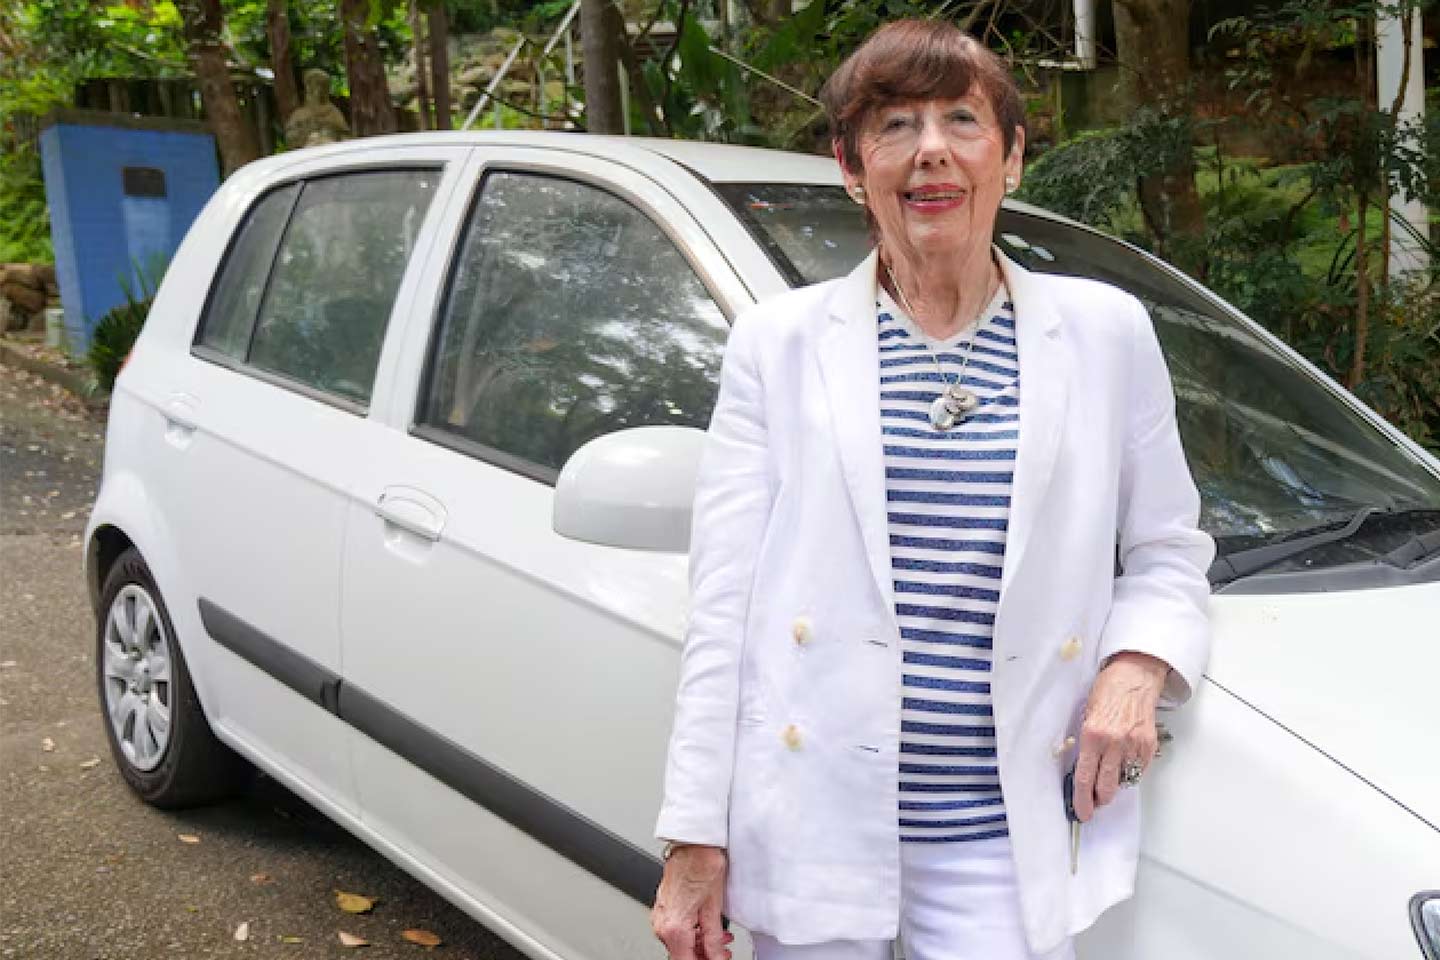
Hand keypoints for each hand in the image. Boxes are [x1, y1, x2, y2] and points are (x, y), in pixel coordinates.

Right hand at [651, 844, 732, 959]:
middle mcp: (662, 922)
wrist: (694, 842)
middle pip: (681, 955)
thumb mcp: (714, 908)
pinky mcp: (663, 906)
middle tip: (723, 954)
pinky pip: (675, 929)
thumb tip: (717, 957)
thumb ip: (714, 939)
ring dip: (699, 946)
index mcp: (674, 926)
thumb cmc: (703, 864)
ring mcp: (660, 914)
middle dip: (703, 956)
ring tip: (720, 941)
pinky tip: (707, 929)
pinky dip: (692, 933)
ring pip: (679, 943)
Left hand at [1071, 651, 1168, 821]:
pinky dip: (1130, 772)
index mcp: (1092, 735)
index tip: (1082, 812)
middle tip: (1095, 802)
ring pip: (1123, 781)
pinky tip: (1123, 764)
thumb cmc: (1108, 691)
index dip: (1082, 800)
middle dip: (1099, 799)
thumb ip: (1086, 744)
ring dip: (1115, 785)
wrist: (1134, 676)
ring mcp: (1133, 745)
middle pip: (1106, 787)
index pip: (1085, 778)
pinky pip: (1138, 770)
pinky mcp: (1148, 745)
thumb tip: (1084, 769)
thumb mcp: (1086, 716)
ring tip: (1109, 778)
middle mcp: (1113, 743)